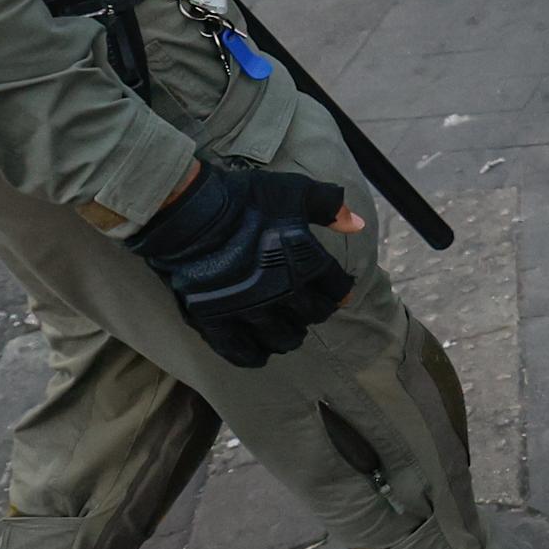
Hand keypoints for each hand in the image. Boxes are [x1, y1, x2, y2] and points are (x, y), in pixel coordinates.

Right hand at [129, 160, 362, 367]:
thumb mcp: (295, 191)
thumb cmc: (245, 198)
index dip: (338, 291)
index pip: (335, 288)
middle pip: (311, 315)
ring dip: (289, 337)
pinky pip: (239, 351)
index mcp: (305, 262)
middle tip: (309, 311)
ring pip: (280, 338)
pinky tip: (259, 356)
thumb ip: (330, 207)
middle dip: (314, 313)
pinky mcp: (217, 321)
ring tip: (288, 334)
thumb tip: (358, 224)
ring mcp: (248, 310)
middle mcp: (282, 292)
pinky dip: (253, 357)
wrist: (190, 213)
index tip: (335, 293)